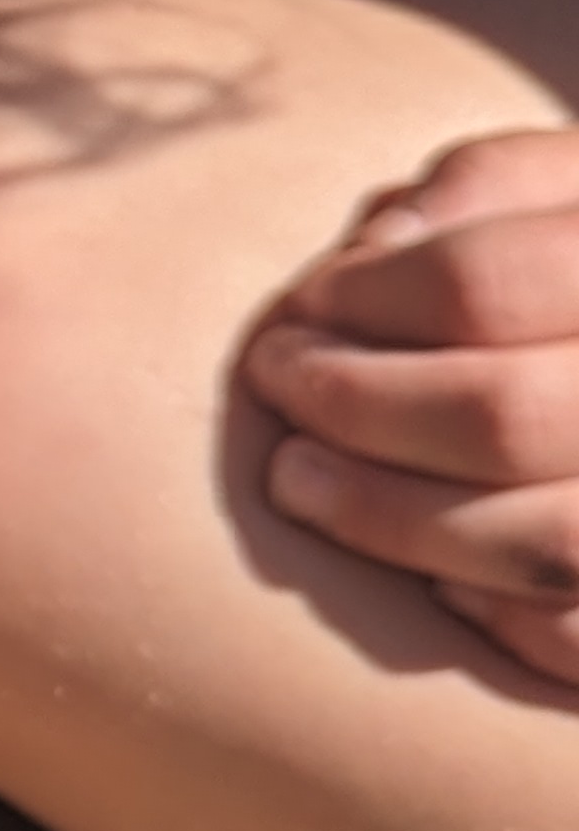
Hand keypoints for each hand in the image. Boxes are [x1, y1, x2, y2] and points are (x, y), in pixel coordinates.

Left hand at [245, 129, 578, 688]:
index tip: (305, 305)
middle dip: (357, 404)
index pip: (488, 285)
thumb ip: (486, 190)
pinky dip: (490, 610)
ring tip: (300, 479)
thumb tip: (381, 245)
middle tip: (281, 383)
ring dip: (388, 518)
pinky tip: (433, 571)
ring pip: (540, 546)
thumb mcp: (570, 193)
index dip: (369, 297)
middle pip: (500, 418)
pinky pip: (574, 640)